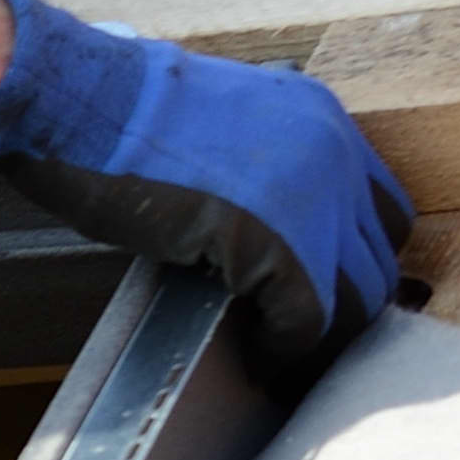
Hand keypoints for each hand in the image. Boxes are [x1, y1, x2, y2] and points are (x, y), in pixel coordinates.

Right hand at [0, 0, 409, 368]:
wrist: (82, 103)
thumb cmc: (113, 113)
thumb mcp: (209, 117)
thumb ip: (248, 156)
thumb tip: (242, 207)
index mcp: (318, 118)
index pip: (375, 208)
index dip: (347, 257)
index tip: (318, 288)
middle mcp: (334, 153)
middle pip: (376, 254)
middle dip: (343, 299)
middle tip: (299, 331)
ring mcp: (314, 197)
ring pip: (356, 293)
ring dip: (319, 330)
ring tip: (281, 351)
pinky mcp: (277, 243)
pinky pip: (306, 316)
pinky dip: (284, 345)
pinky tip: (257, 355)